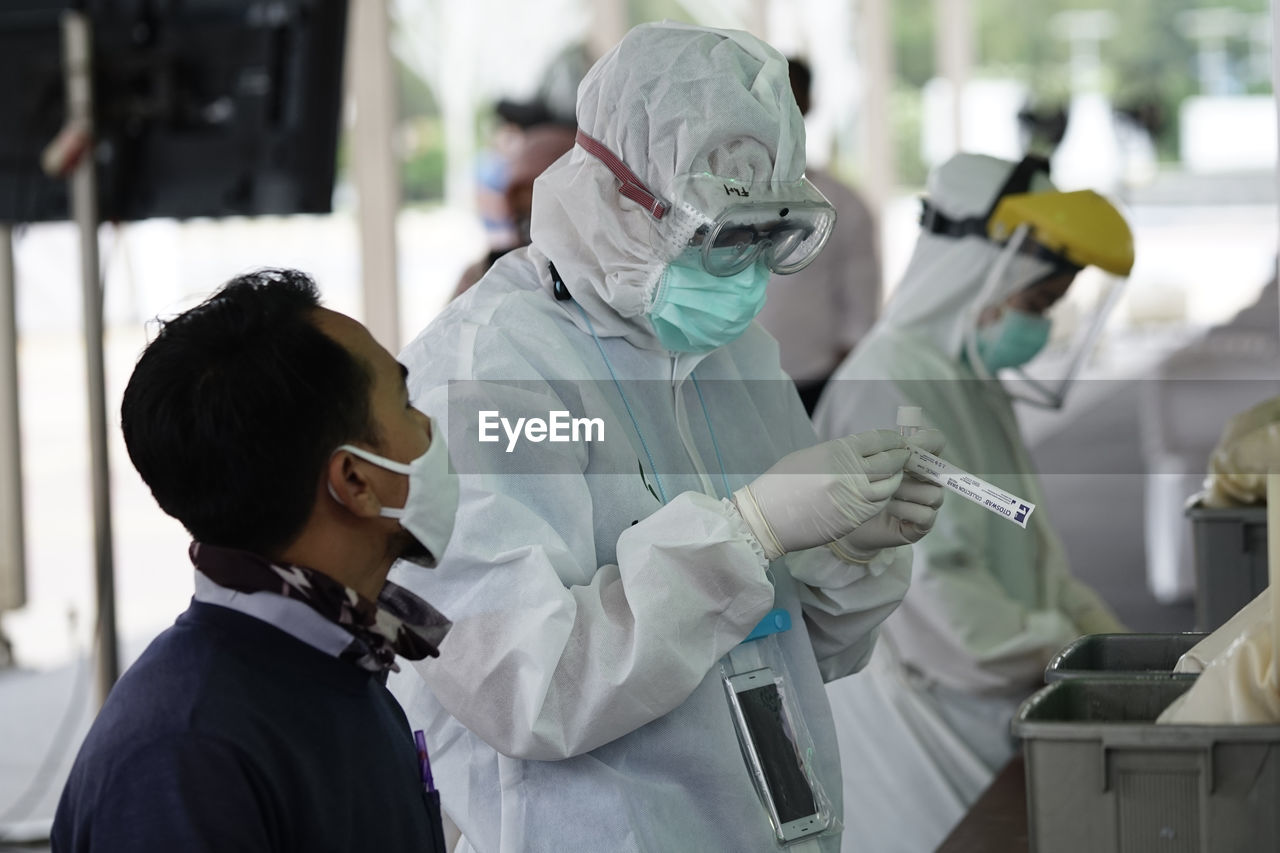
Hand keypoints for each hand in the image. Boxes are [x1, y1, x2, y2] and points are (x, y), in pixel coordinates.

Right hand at [732, 430, 909, 559]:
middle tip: (905, 456)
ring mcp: (855, 497)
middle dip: (900, 457)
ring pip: (890, 485)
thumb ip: (839, 454)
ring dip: (896, 478)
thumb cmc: (782, 483)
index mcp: (838, 451)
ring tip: (896, 475)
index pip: (878, 440)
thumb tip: (863, 453)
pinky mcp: (855, 519)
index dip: (892, 439)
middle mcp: (850, 472)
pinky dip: (885, 497)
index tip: (897, 441)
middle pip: (890, 461)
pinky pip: (880, 505)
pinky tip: (882, 493)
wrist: (768, 517)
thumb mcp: (810, 456)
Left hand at [829, 428, 945, 562]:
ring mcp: (926, 504)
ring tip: (885, 492)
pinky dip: (905, 510)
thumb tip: (902, 442)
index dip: (928, 441)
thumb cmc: (860, 489)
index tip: (910, 445)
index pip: (935, 442)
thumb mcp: (868, 465)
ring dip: (907, 491)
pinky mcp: (922, 525)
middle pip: (938, 470)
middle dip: (916, 469)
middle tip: (896, 469)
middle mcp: (927, 481)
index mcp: (916, 460)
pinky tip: (888, 508)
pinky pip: (925, 514)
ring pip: (933, 493)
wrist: (849, 521)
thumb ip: (885, 451)